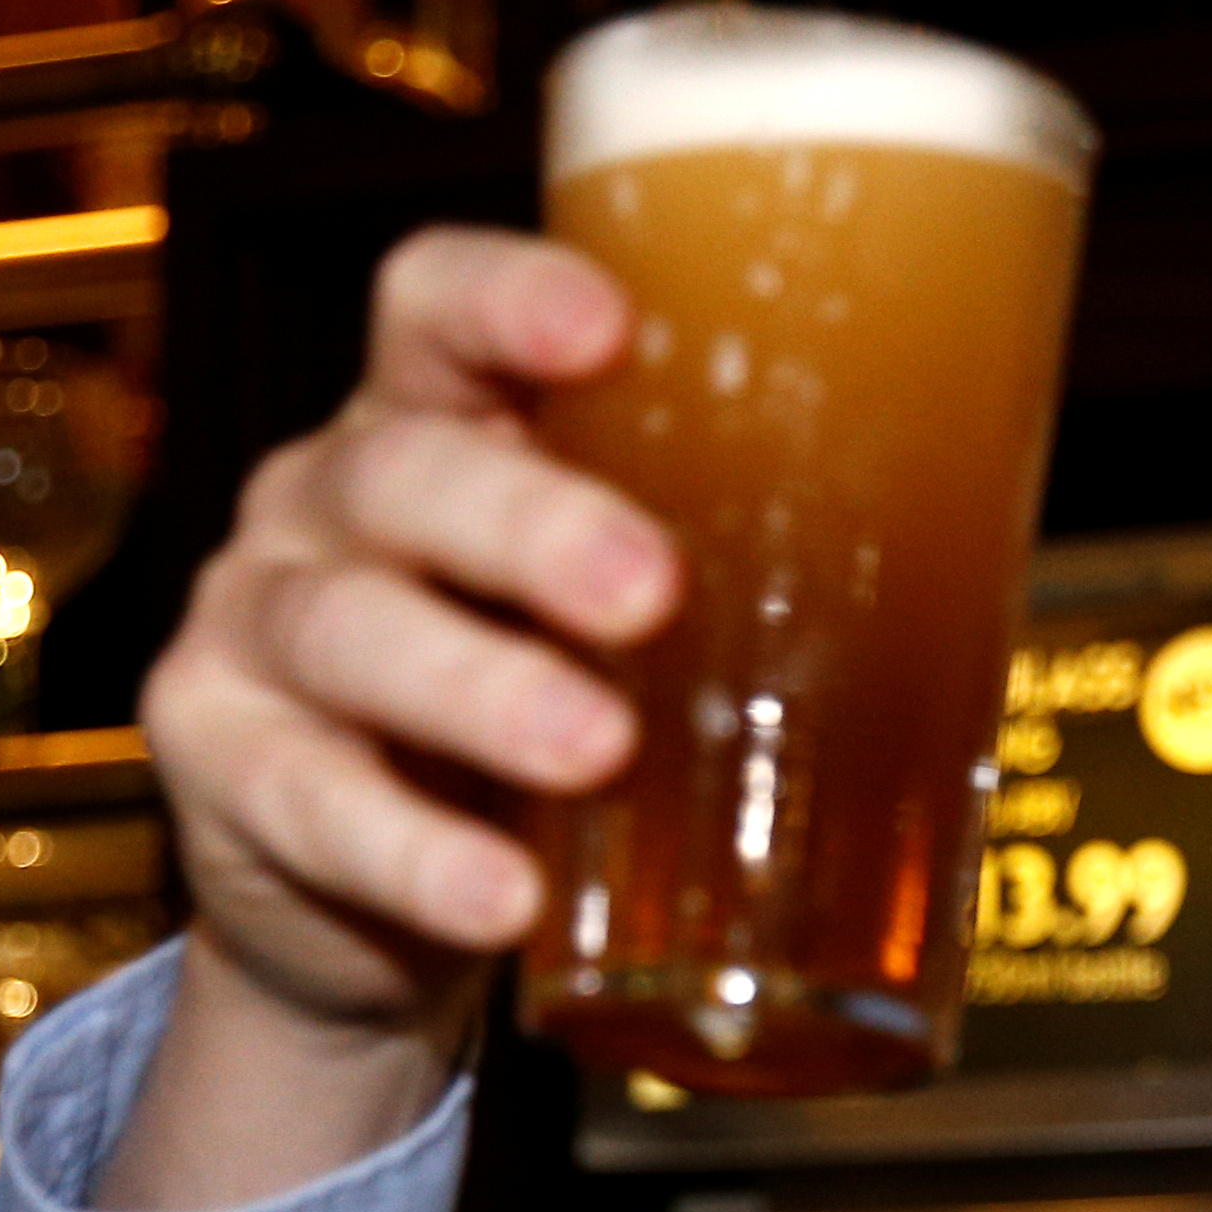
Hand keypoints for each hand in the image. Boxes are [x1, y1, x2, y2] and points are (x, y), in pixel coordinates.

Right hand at [109, 226, 680, 1211]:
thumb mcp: (617, 630)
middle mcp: (330, 505)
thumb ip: (727, 580)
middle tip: (650, 591)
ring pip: (352, 633)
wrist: (371, 910)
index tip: (611, 327)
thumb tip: (985, 588)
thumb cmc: (531, 723)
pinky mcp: (225, 769)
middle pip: (408, 473)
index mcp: (438, 428)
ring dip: (482, 690)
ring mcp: (261, 631)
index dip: (510, 300)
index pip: (436, 309)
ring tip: (596, 750)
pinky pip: (312, 803)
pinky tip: (504, 895)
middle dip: (531, 525)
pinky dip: (415, 857)